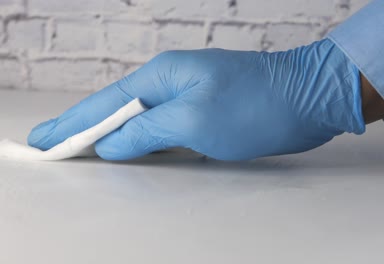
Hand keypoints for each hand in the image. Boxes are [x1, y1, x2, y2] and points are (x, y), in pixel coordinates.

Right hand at [27, 38, 364, 160]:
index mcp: (162, 76)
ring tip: (82, 146)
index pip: (105, 103)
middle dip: (83, 126)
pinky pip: (163, 125)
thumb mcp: (194, 120)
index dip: (72, 124)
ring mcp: (190, 95)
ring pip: (139, 117)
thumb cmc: (256, 105)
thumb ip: (147, 131)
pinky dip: (142, 138)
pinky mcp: (207, 109)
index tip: (44, 139)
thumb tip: (112, 142)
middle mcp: (171, 81)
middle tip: (50, 142)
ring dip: (110, 133)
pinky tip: (131, 147)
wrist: (310, 97)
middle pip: (116, 107)